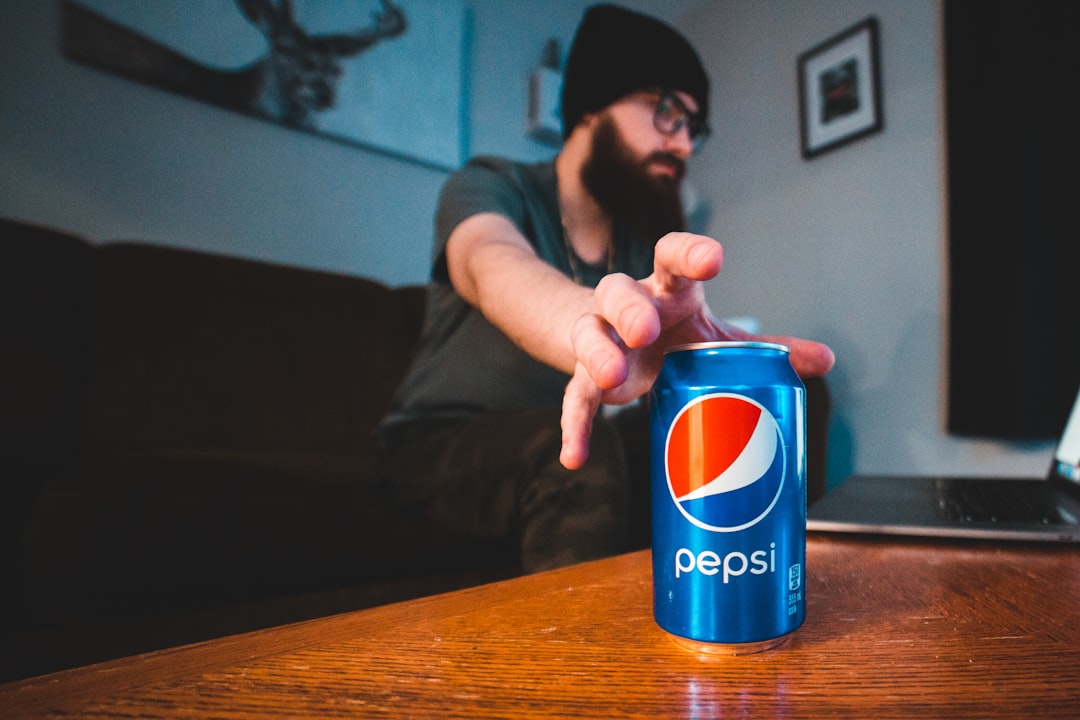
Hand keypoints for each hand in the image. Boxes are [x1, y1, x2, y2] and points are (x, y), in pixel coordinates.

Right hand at [559, 232, 833, 469]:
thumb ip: (762, 348)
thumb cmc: (673, 332)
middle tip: (646, 329)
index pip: (671, 257)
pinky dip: (575, 426)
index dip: (690, 255)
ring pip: (588, 337)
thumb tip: (826, 361)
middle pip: (619, 293)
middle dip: (630, 310)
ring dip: (597, 355)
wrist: (613, 339)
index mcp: (666, 287)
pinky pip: (574, 397)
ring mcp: (601, 338)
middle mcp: (627, 305)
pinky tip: (576, 456)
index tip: (714, 263)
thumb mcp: (716, 336)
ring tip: (613, 376)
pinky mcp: (584, 376)